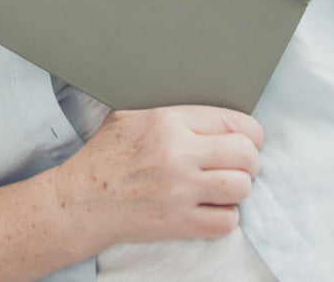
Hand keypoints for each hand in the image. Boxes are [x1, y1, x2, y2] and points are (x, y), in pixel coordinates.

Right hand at [53, 106, 262, 249]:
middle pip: (245, 154)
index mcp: (168, 121)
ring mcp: (180, 190)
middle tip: (242, 164)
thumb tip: (207, 111)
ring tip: (227, 186)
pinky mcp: (179, 223)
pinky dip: (227, 216)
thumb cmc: (106, 155)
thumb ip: (171, 111)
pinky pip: (226, 221)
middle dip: (250, 160)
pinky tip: (213, 208)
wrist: (83, 199)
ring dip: (240, 188)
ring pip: (241, 187)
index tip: (250, 139)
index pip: (233, 121)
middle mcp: (178, 154)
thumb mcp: (131, 115)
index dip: (250, 132)